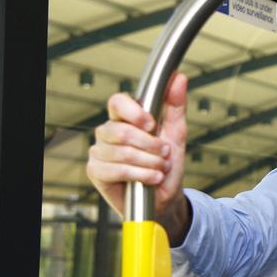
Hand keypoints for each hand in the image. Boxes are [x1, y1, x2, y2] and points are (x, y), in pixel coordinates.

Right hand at [86, 73, 190, 243]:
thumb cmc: (167, 165)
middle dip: (151, 145)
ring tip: (160, 169)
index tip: (151, 124)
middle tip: (165, 154)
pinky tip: (151, 179)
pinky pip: (116, 169)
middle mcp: (109, 132)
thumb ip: (175, 106)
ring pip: (122, 152)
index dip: (133, 111)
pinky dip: (140, 174)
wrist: (165, 198)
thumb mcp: (177, 134)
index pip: (117, 102)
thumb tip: (179, 78)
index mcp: (125, 119)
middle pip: (122, 130)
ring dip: (149, 162)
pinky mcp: (96, 172)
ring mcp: (100, 152)